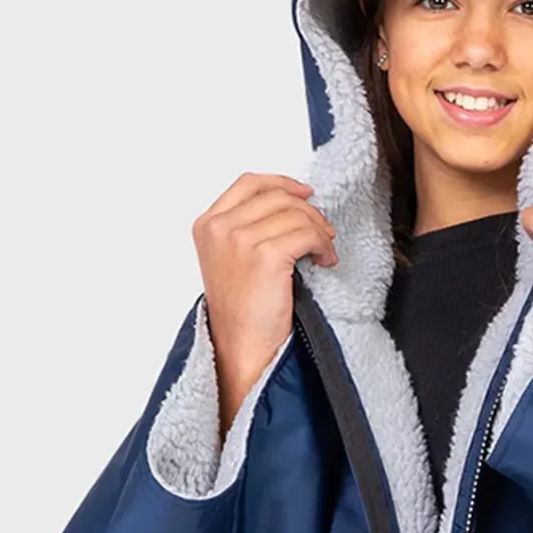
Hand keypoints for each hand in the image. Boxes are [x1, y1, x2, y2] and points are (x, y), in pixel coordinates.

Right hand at [192, 173, 337, 435]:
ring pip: (295, 214)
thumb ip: (246, 229)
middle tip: (324, 232)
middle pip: (276, 196)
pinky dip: (323, 245)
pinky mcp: (266, 256)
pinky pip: (307, 234)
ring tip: (325, 251)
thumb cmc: (241, 314)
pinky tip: (326, 261)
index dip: (281, 183)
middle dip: (307, 211)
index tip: (305, 193)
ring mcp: (240, 240)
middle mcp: (219, 227)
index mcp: (207, 225)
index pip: (249, 184)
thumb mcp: (230, 261)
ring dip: (319, 230)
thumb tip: (291, 206)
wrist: (241, 349)